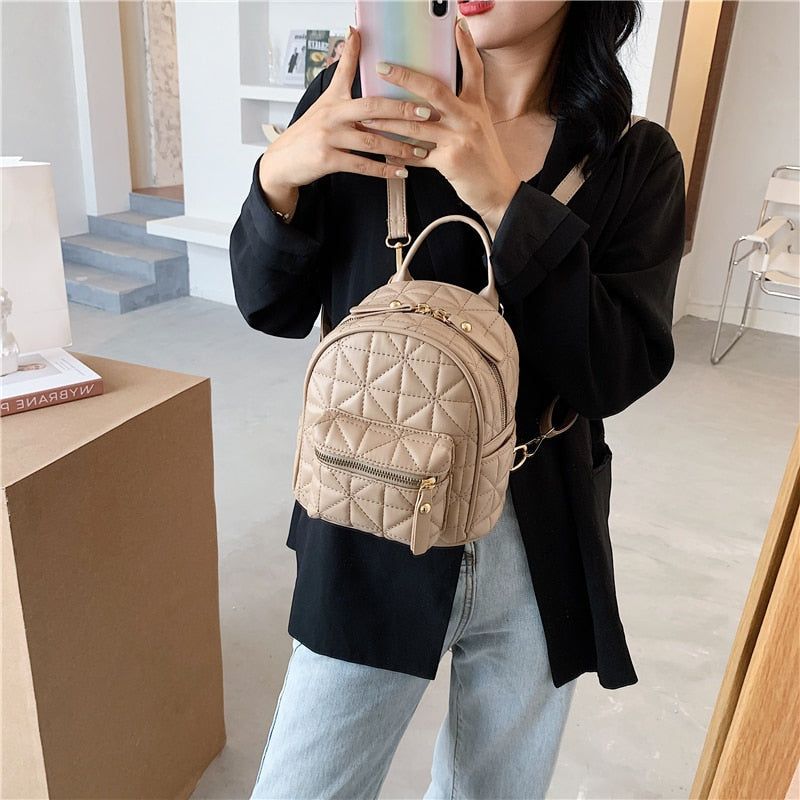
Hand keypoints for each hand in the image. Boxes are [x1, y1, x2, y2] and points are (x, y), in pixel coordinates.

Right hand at [258, 25, 436, 206]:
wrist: (283, 162)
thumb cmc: (308, 132)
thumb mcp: (324, 102)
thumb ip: (343, 73)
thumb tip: (353, 35)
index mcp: (333, 99)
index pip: (349, 72)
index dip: (365, 59)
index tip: (393, 59)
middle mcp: (331, 116)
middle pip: (371, 109)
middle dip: (402, 111)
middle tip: (426, 112)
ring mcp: (329, 138)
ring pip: (371, 141)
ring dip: (398, 147)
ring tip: (419, 151)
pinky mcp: (327, 160)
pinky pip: (361, 165)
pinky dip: (383, 170)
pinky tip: (400, 172)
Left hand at [362, 19, 521, 235]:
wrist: (498, 190)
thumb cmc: (485, 159)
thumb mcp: (480, 126)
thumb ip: (460, 110)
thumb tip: (431, 100)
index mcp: (476, 106)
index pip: (473, 70)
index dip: (466, 47)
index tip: (457, 25)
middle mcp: (468, 119)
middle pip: (434, 91)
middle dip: (405, 78)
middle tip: (383, 68)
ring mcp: (459, 140)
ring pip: (416, 126)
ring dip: (389, 121)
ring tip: (368, 117)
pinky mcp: (450, 162)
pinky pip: (417, 155)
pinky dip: (399, 155)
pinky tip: (384, 153)